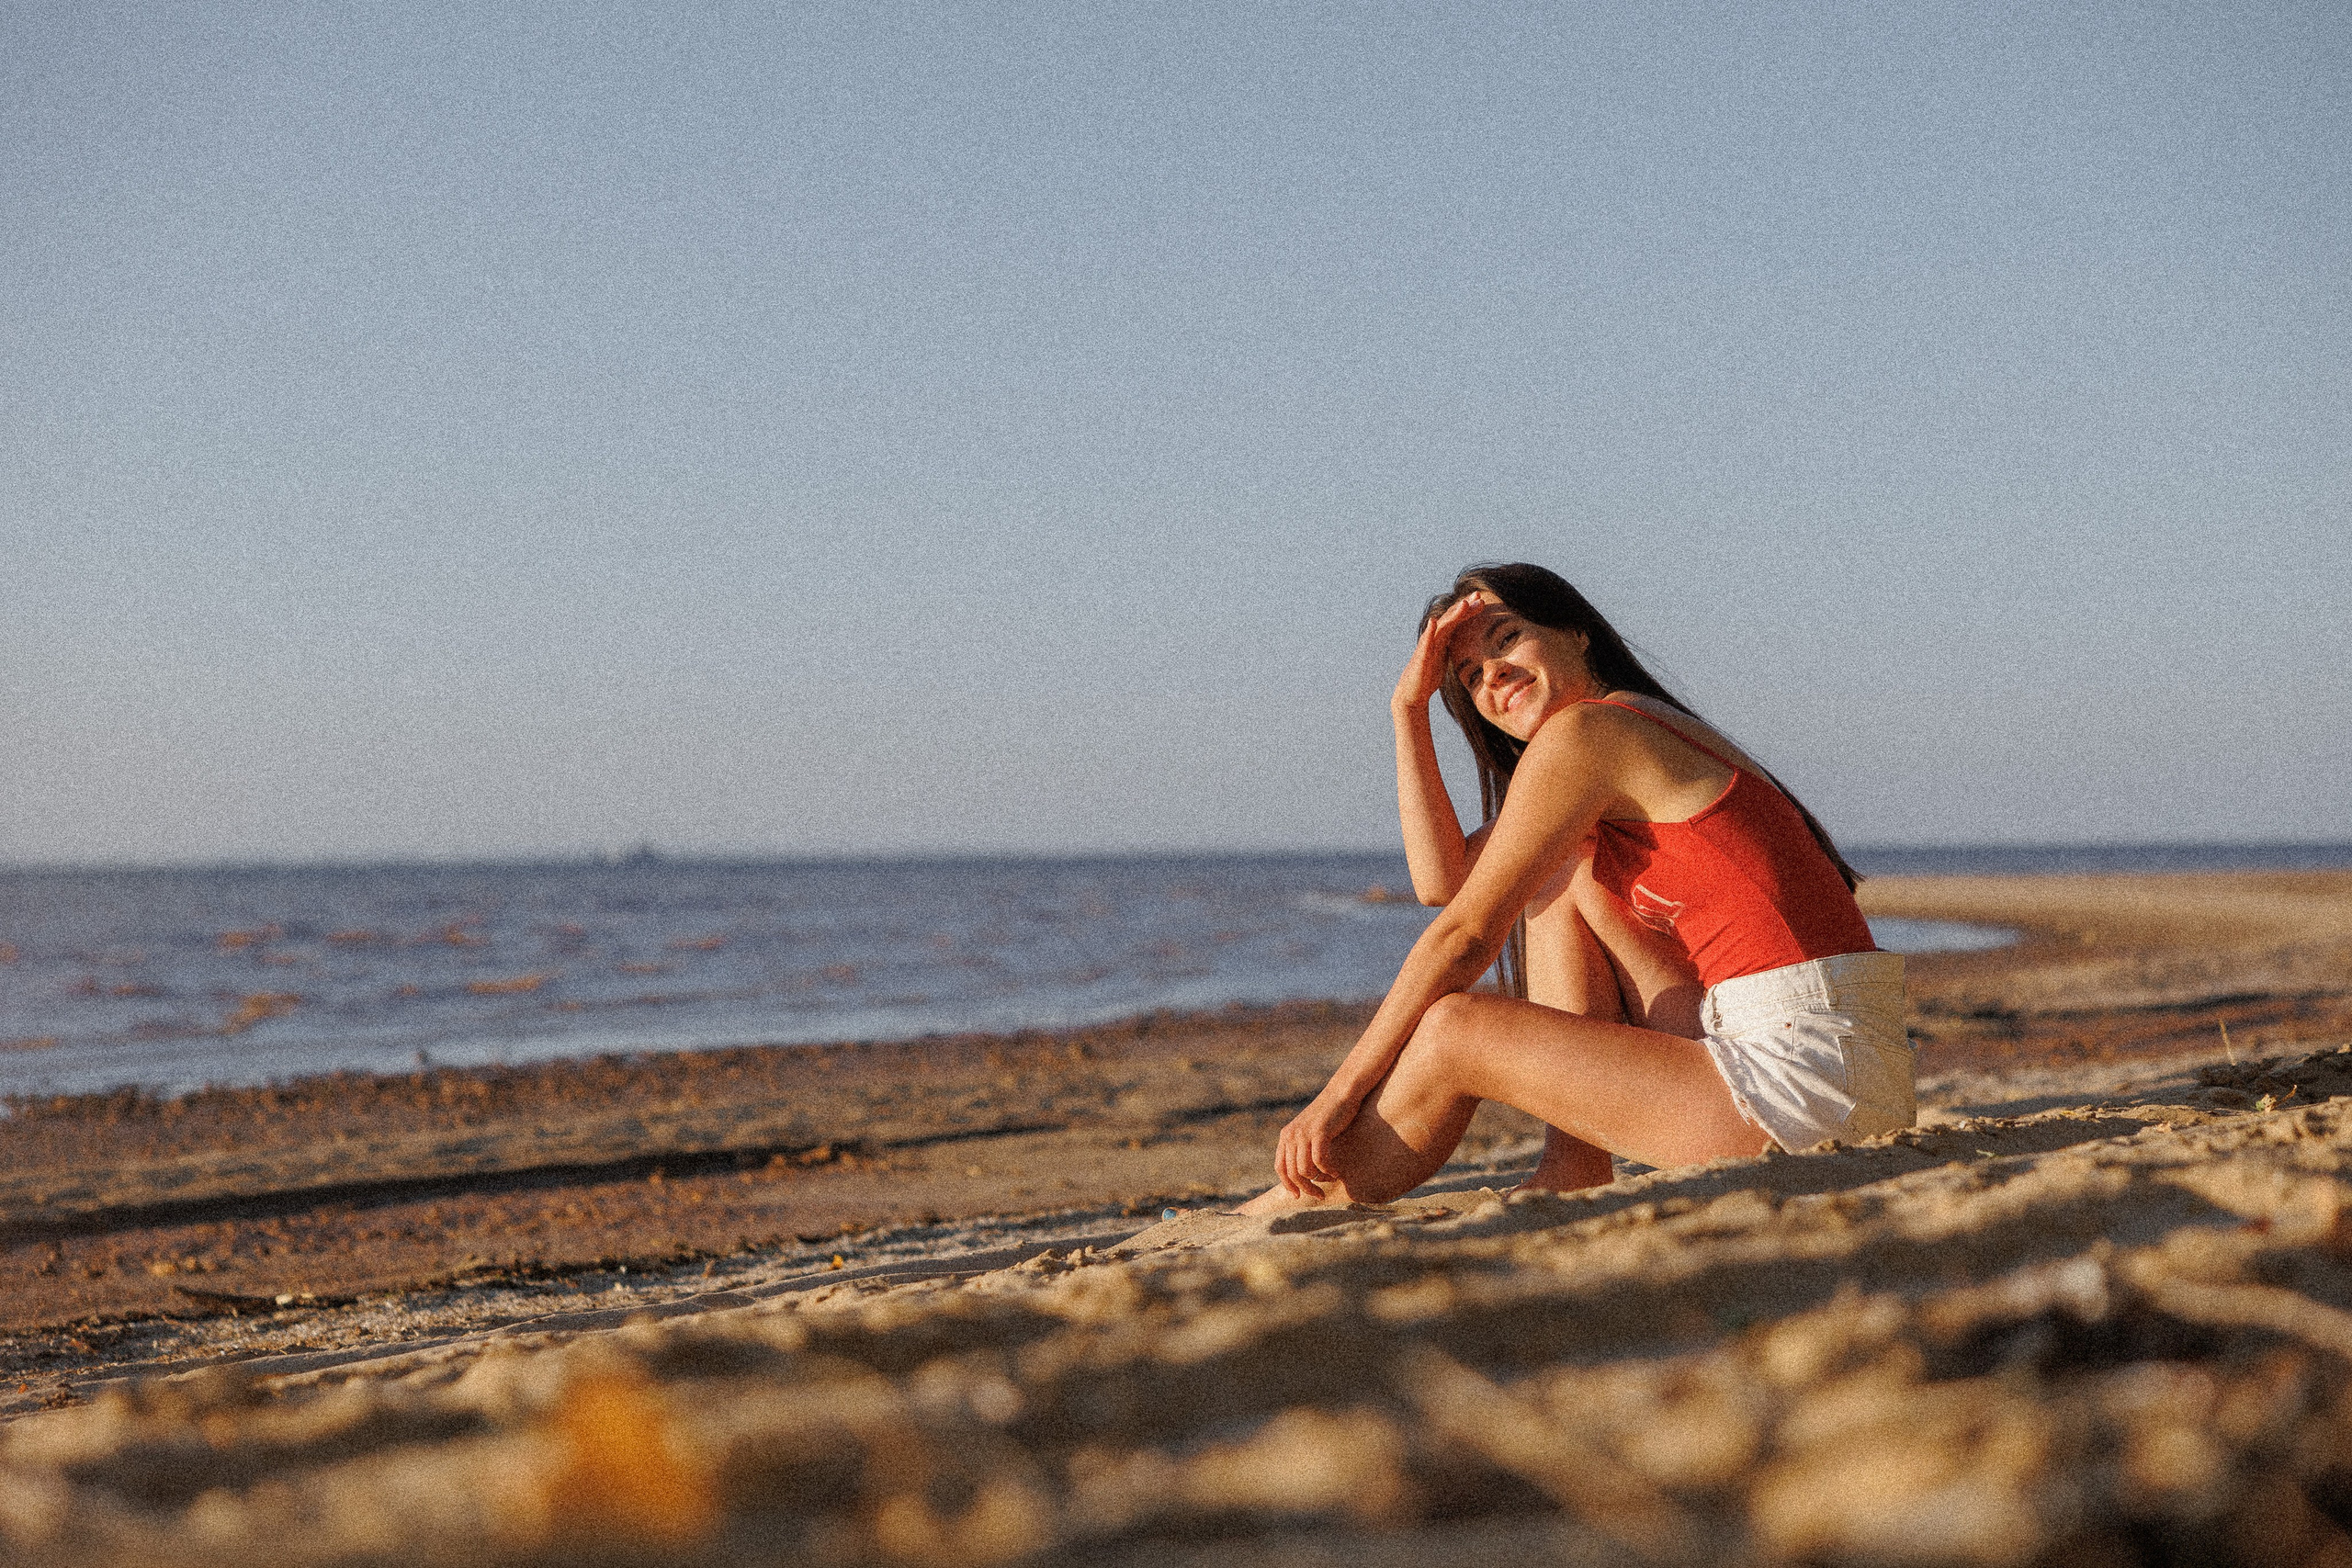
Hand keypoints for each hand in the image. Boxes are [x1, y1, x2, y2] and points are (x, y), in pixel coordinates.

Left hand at [1275, 1088, 1362, 1198]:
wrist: (1341, 1094)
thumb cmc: (1329, 1116)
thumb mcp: (1310, 1132)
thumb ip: (1302, 1148)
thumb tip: (1304, 1175)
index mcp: (1286, 1136)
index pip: (1280, 1168)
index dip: (1288, 1185)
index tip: (1298, 1196)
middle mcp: (1290, 1135)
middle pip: (1292, 1173)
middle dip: (1306, 1188)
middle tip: (1319, 1195)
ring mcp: (1303, 1133)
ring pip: (1305, 1170)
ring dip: (1318, 1181)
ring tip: (1331, 1180)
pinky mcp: (1318, 1132)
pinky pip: (1320, 1161)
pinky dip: (1328, 1171)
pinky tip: (1337, 1172)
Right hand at [1393, 591, 1491, 714]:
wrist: (1411, 694)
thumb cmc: (1427, 677)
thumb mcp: (1443, 659)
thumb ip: (1449, 647)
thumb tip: (1465, 643)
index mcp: (1441, 639)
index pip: (1456, 621)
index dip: (1468, 610)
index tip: (1482, 601)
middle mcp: (1433, 639)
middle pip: (1450, 619)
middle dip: (1464, 607)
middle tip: (1478, 596)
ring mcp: (1426, 647)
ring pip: (1440, 628)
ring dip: (1452, 615)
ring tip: (1464, 604)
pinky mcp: (1420, 659)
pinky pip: (1424, 644)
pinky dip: (1429, 632)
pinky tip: (1433, 622)